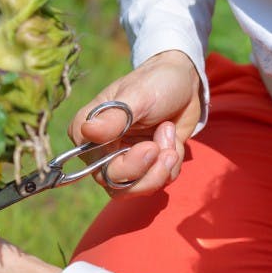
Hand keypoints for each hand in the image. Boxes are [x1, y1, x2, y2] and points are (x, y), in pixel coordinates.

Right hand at [68, 50, 201, 194]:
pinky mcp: (145, 167)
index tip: (149, 147)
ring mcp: (123, 160)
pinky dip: (171, 167)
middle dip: (147, 171)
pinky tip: (173, 142)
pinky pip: (156, 183)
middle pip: (115, 184)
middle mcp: (100, 151)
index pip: (96, 167)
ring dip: (160, 171)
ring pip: (135, 190)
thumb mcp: (137, 96)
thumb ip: (114, 117)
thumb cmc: (155, 82)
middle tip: (165, 149)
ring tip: (171, 144)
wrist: (184, 82)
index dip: (126, 166)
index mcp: (87, 132)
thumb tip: (86, 131)